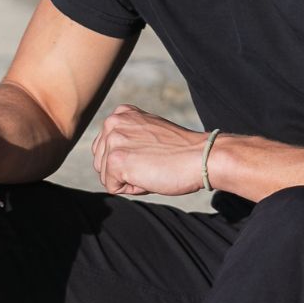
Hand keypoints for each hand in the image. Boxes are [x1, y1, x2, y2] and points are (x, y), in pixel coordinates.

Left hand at [92, 105, 207, 196]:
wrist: (201, 157)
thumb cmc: (180, 150)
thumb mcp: (149, 132)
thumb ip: (128, 136)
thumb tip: (109, 157)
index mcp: (121, 113)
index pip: (107, 148)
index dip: (131, 158)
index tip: (153, 152)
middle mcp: (112, 123)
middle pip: (102, 163)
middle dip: (126, 170)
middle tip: (153, 162)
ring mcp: (113, 141)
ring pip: (107, 176)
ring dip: (129, 179)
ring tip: (153, 167)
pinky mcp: (116, 161)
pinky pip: (113, 188)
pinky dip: (133, 189)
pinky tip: (151, 176)